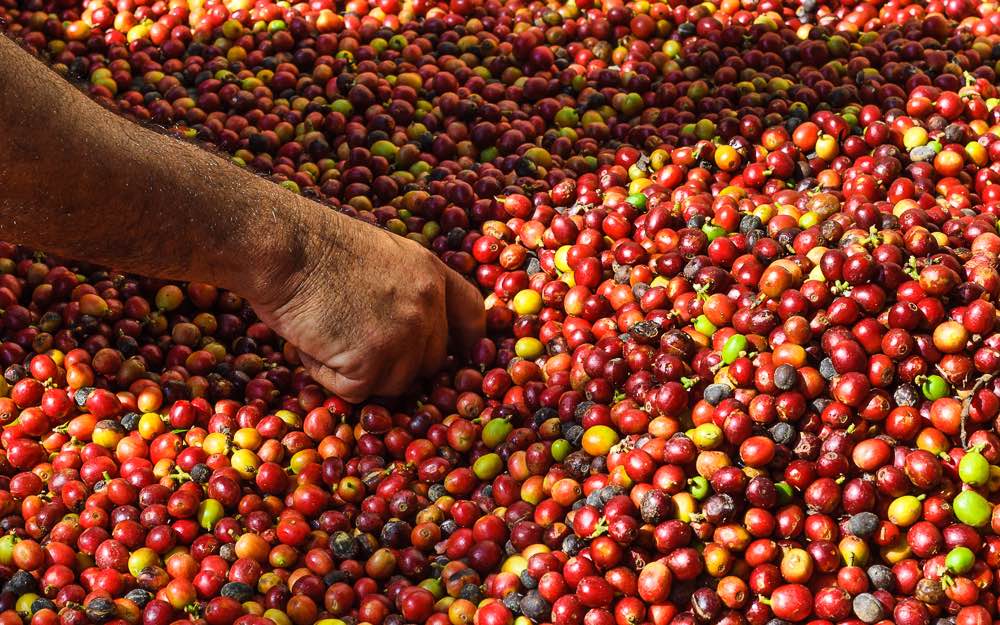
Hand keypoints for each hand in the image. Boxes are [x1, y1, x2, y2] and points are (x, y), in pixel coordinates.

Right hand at [250, 214, 485, 402]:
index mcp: (431, 274)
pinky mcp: (371, 361)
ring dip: (359, 371)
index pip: (471, 314)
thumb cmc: (314, 247)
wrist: (284, 247)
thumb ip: (405, 289)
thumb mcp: (381, 255)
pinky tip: (314, 342)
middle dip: (396, 362)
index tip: (460, 355)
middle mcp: (427, 306)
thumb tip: (409, 330)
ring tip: (327, 334)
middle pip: (430, 362)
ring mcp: (403, 336)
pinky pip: (355, 390)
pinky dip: (329, 375)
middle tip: (355, 343)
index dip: (466, 341)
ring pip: (394, 382)